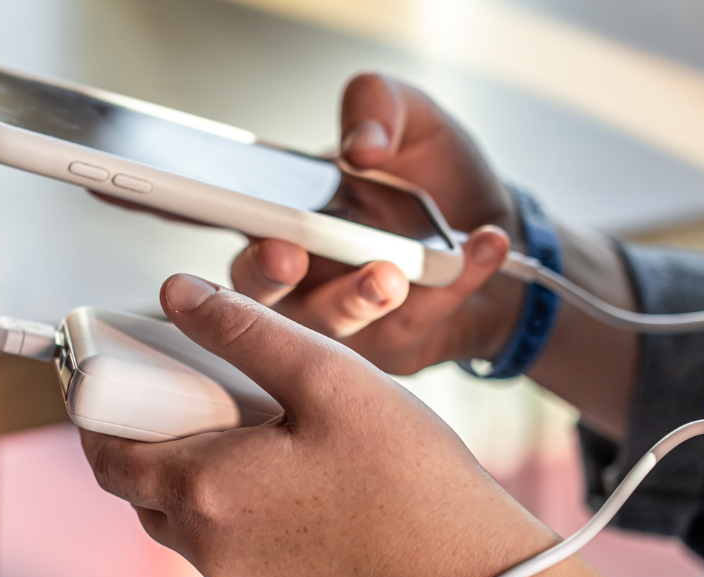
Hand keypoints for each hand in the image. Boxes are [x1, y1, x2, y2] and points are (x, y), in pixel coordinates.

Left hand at [82, 274, 552, 576]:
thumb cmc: (419, 489)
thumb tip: (181, 296)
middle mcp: (210, 553)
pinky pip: (232, 557)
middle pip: (143, 490)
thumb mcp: (331, 380)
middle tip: (205, 398)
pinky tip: (303, 489)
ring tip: (267, 440)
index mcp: (206, 493)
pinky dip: (242, 518)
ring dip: (201, 480)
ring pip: (189, 525)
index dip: (103, 412)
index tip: (118, 380)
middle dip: (156, 440)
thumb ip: (245, 332)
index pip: (108, 454)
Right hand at [233, 73, 525, 372]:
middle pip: (259, 294)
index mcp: (284, 220)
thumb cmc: (436, 177)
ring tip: (396, 272)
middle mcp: (300, 279)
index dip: (205, 221)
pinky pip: (417, 322)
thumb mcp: (411, 119)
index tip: (219, 214)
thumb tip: (361, 145)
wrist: (498, 232)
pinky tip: (486, 243)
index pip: (224, 226)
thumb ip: (377, 103)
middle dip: (270, 276)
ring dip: (361, 296)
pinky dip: (455, 283)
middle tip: (289, 257)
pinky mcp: (394, 346)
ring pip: (333, 324)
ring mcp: (343, 321)